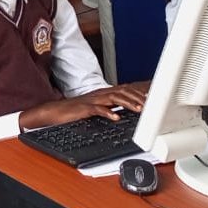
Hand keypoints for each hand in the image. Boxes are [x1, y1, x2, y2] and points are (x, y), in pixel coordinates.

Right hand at [19, 84, 146, 128]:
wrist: (54, 112)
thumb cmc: (74, 111)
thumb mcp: (95, 107)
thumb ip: (109, 106)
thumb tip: (123, 111)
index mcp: (103, 93)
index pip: (124, 89)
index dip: (139, 92)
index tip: (152, 97)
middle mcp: (99, 94)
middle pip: (122, 91)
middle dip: (138, 97)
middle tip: (151, 104)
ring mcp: (92, 101)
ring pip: (113, 98)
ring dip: (128, 103)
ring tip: (139, 110)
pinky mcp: (84, 109)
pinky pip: (98, 109)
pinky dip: (108, 113)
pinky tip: (117, 118)